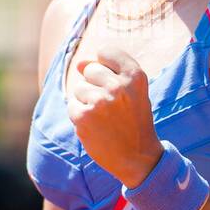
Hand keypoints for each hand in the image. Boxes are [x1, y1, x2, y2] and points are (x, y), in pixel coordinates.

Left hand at [67, 45, 163, 187]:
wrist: (138, 158)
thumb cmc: (135, 121)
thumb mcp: (134, 91)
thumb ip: (110, 71)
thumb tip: (79, 63)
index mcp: (135, 76)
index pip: (106, 52)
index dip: (106, 66)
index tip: (115, 82)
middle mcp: (118, 86)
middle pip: (89, 69)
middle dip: (95, 85)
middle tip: (111, 106)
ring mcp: (99, 101)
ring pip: (79, 88)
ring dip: (87, 102)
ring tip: (104, 118)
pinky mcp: (83, 116)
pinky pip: (72, 105)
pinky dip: (80, 116)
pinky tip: (95, 127)